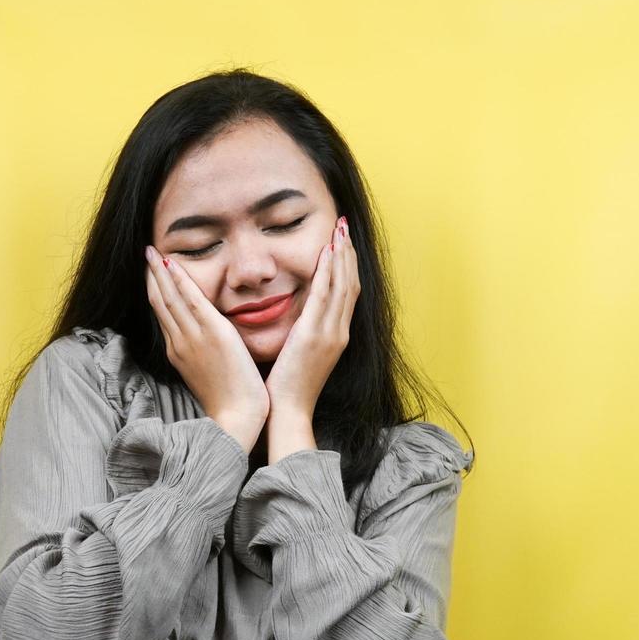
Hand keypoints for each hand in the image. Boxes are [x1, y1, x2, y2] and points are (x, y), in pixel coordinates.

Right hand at [144, 244, 269, 451]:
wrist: (236, 418)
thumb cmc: (229, 401)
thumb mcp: (208, 374)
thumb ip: (202, 355)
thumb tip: (205, 343)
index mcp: (177, 352)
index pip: (162, 314)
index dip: (154, 291)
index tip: (151, 273)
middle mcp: (179, 342)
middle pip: (159, 302)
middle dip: (152, 276)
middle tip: (146, 252)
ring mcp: (193, 337)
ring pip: (169, 297)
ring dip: (160, 271)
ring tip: (152, 251)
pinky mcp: (213, 333)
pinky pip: (191, 300)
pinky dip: (180, 280)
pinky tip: (172, 263)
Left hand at [262, 216, 357, 416]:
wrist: (288, 413)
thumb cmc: (288, 388)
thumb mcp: (300, 356)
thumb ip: (304, 334)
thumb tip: (298, 318)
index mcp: (336, 337)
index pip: (347, 293)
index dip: (347, 266)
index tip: (343, 243)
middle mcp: (339, 332)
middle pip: (350, 283)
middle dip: (348, 253)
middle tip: (344, 226)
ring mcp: (330, 334)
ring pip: (342, 285)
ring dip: (341, 256)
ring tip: (339, 230)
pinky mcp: (314, 336)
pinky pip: (325, 297)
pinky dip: (328, 272)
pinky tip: (326, 252)